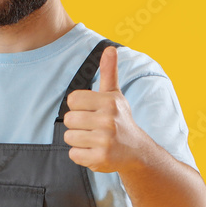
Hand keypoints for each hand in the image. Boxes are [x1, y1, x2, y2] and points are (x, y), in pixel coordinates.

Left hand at [62, 45, 143, 173]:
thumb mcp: (115, 95)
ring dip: (78, 140)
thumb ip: (109, 72)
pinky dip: (81, 154)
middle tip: (92, 128)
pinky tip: (94, 150)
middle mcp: (108, 120)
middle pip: (68, 119)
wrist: (136, 150)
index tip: (89, 112)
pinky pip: (74, 154)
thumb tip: (110, 48)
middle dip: (76, 125)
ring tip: (93, 139)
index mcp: (109, 102)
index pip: (72, 100)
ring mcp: (105, 140)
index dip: (77, 107)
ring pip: (69, 137)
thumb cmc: (120, 119)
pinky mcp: (100, 158)